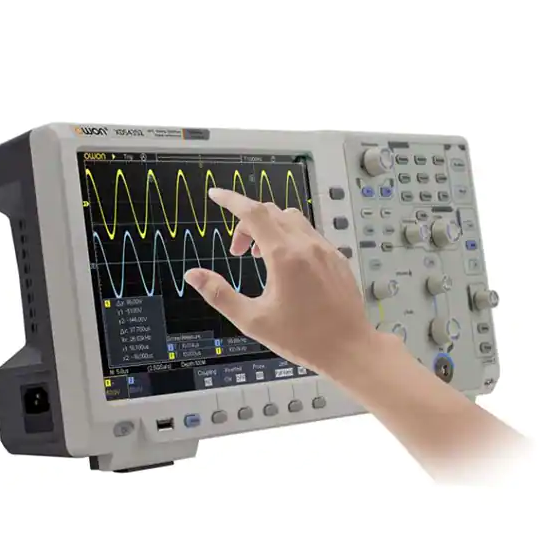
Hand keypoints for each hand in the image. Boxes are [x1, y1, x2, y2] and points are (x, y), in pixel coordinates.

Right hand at [184, 188, 379, 378]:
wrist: (349, 348)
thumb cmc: (302, 338)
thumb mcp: (253, 321)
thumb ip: (219, 295)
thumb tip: (193, 275)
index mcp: (284, 257)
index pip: (252, 213)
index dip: (230, 200)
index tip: (215, 195)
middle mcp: (306, 246)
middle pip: (270, 212)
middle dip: (246, 223)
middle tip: (237, 252)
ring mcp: (325, 250)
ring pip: (292, 219)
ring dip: (270, 228)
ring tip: (261, 257)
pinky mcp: (337, 258)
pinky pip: (309, 234)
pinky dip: (290, 237)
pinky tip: (288, 266)